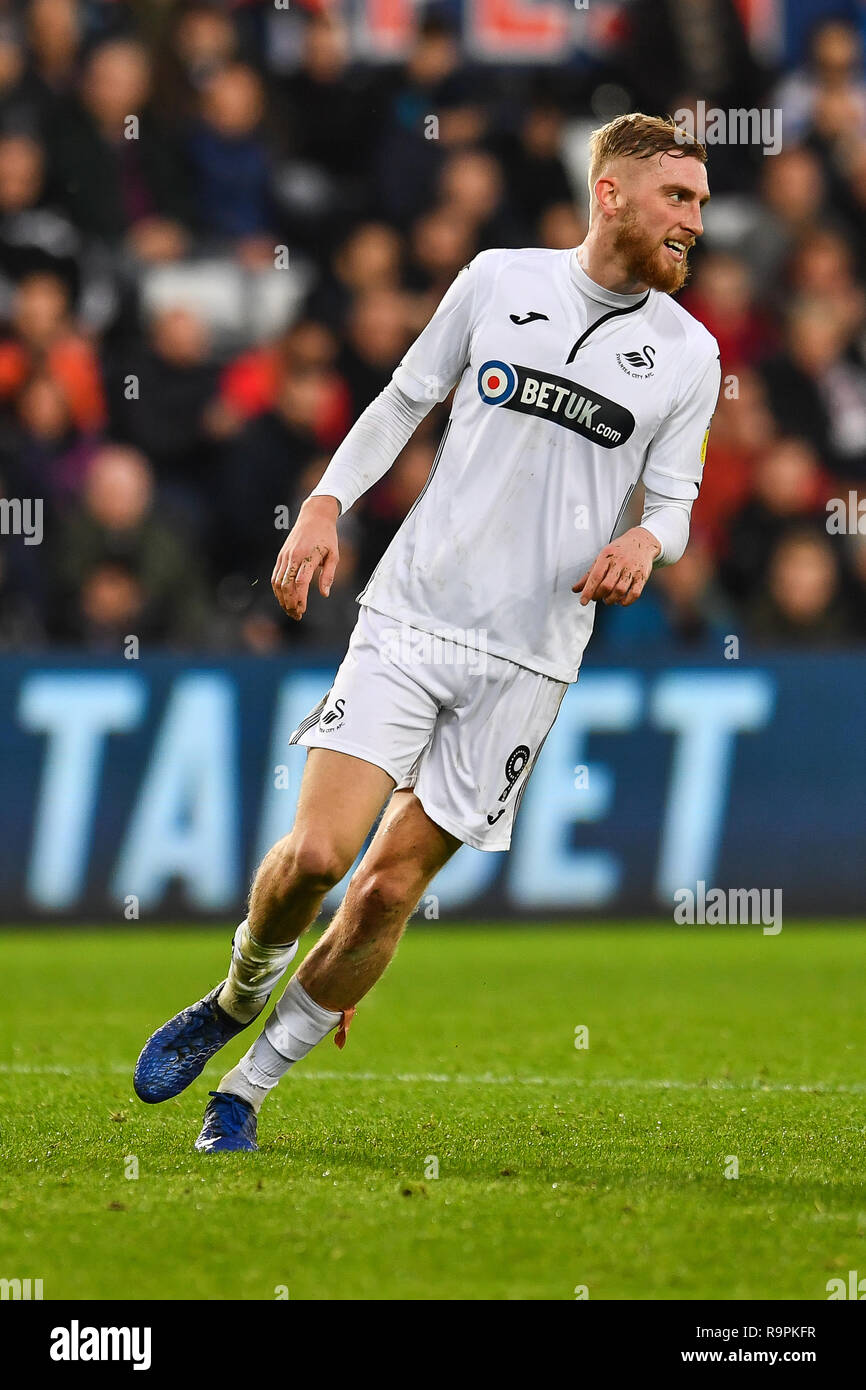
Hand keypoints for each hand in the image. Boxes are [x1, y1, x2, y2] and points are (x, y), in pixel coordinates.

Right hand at [272, 495, 339, 620]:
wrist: (314, 516)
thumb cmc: (327, 537)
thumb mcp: (334, 555)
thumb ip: (328, 575)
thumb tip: (324, 594)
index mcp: (308, 556)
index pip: (300, 582)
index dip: (300, 599)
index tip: (303, 610)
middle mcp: (293, 557)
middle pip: (286, 585)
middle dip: (290, 603)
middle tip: (297, 615)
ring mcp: (285, 556)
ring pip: (278, 582)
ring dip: (282, 599)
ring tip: (290, 610)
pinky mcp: (281, 556)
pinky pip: (275, 576)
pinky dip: (277, 590)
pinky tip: (283, 598)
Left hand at [572, 526, 660, 607]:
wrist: (642, 540)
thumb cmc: (618, 551)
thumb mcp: (601, 558)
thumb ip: (589, 575)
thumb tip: (575, 589)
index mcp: (607, 556)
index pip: (595, 577)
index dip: (588, 591)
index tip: (583, 602)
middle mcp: (620, 562)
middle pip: (607, 585)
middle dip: (599, 596)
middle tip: (597, 597)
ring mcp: (632, 569)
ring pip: (620, 591)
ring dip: (611, 600)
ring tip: (608, 599)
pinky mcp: (642, 576)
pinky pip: (635, 593)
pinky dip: (626, 601)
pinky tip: (621, 601)